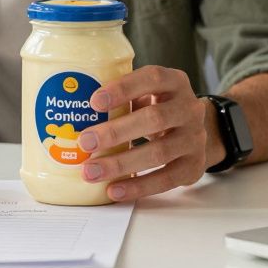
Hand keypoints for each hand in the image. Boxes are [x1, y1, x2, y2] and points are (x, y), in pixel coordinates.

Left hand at [75, 65, 208, 200]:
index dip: (124, 88)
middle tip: (85, 141)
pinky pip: (166, 179)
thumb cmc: (157, 109)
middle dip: (116, 132)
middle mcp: (189, 108)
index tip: (94, 102)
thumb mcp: (146, 94)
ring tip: (91, 171)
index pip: (152, 78)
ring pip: (159, 153)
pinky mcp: (194, 166)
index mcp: (175, 82)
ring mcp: (195, 138)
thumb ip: (122, 98)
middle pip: (154, 119)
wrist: (195, 132)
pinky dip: (138, 186)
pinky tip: (113, 189)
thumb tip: (73, 109)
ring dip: (121, 164)